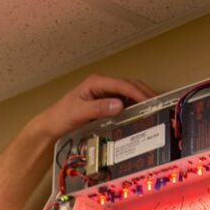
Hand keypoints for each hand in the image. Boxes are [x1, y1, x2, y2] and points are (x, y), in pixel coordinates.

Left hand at [22, 74, 155, 141]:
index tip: (149, 102)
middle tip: (158, 105)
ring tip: (154, 110)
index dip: (137, 92)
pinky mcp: (105, 104)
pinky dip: (134, 107)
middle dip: (144, 93)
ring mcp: (104, 94)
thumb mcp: (79, 112)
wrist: (51, 126)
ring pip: (128, 93)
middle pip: (129, 85)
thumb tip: (120, 104)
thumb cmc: (61, 117)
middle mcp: (102, 85)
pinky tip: (140, 115)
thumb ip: (99, 108)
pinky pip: (123, 102)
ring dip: (141, 99)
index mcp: (96, 82)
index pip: (122, 84)